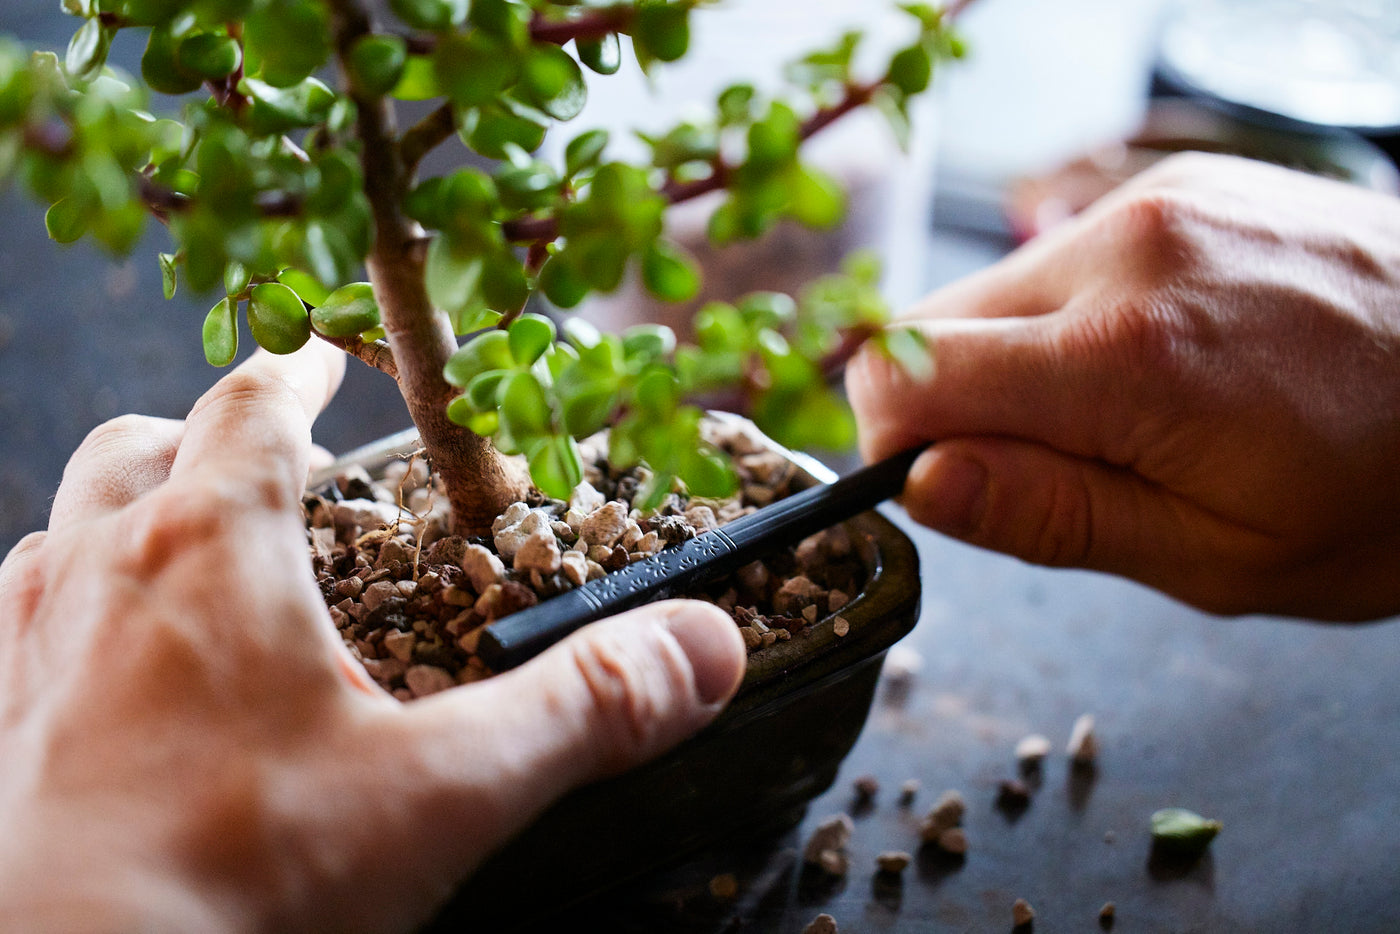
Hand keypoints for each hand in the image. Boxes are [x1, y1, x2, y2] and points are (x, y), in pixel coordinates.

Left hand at [0, 345, 744, 931]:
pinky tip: (100, 653)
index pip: (251, 407)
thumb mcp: (444, 790)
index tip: (326, 355)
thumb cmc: (238, 882)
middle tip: (265, 444)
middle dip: (205, 429)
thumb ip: (583, 708)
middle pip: (140, 448)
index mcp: (211, 551)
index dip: (297, 371)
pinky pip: (15, 623)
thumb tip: (704, 646)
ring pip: (65, 525)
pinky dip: (62, 600)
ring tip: (181, 529)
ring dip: (126, 506)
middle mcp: (104, 578)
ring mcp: (32, 654)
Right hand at [847, 152, 1399, 620]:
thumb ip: (1051, 516)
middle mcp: (1126, 251)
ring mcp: (1154, 203)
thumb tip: (923, 484)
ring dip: (1019, 361)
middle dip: (960, 406)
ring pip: (993, 291)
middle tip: (1061, 463)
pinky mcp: (1177, 186)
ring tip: (1129, 411)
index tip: (955, 486)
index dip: (897, 443)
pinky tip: (1159, 356)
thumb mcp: (1218, 552)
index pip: (904, 372)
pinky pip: (1062, 258)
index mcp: (1126, 358)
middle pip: (933, 325)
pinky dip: (1072, 317)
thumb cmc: (1388, 487)